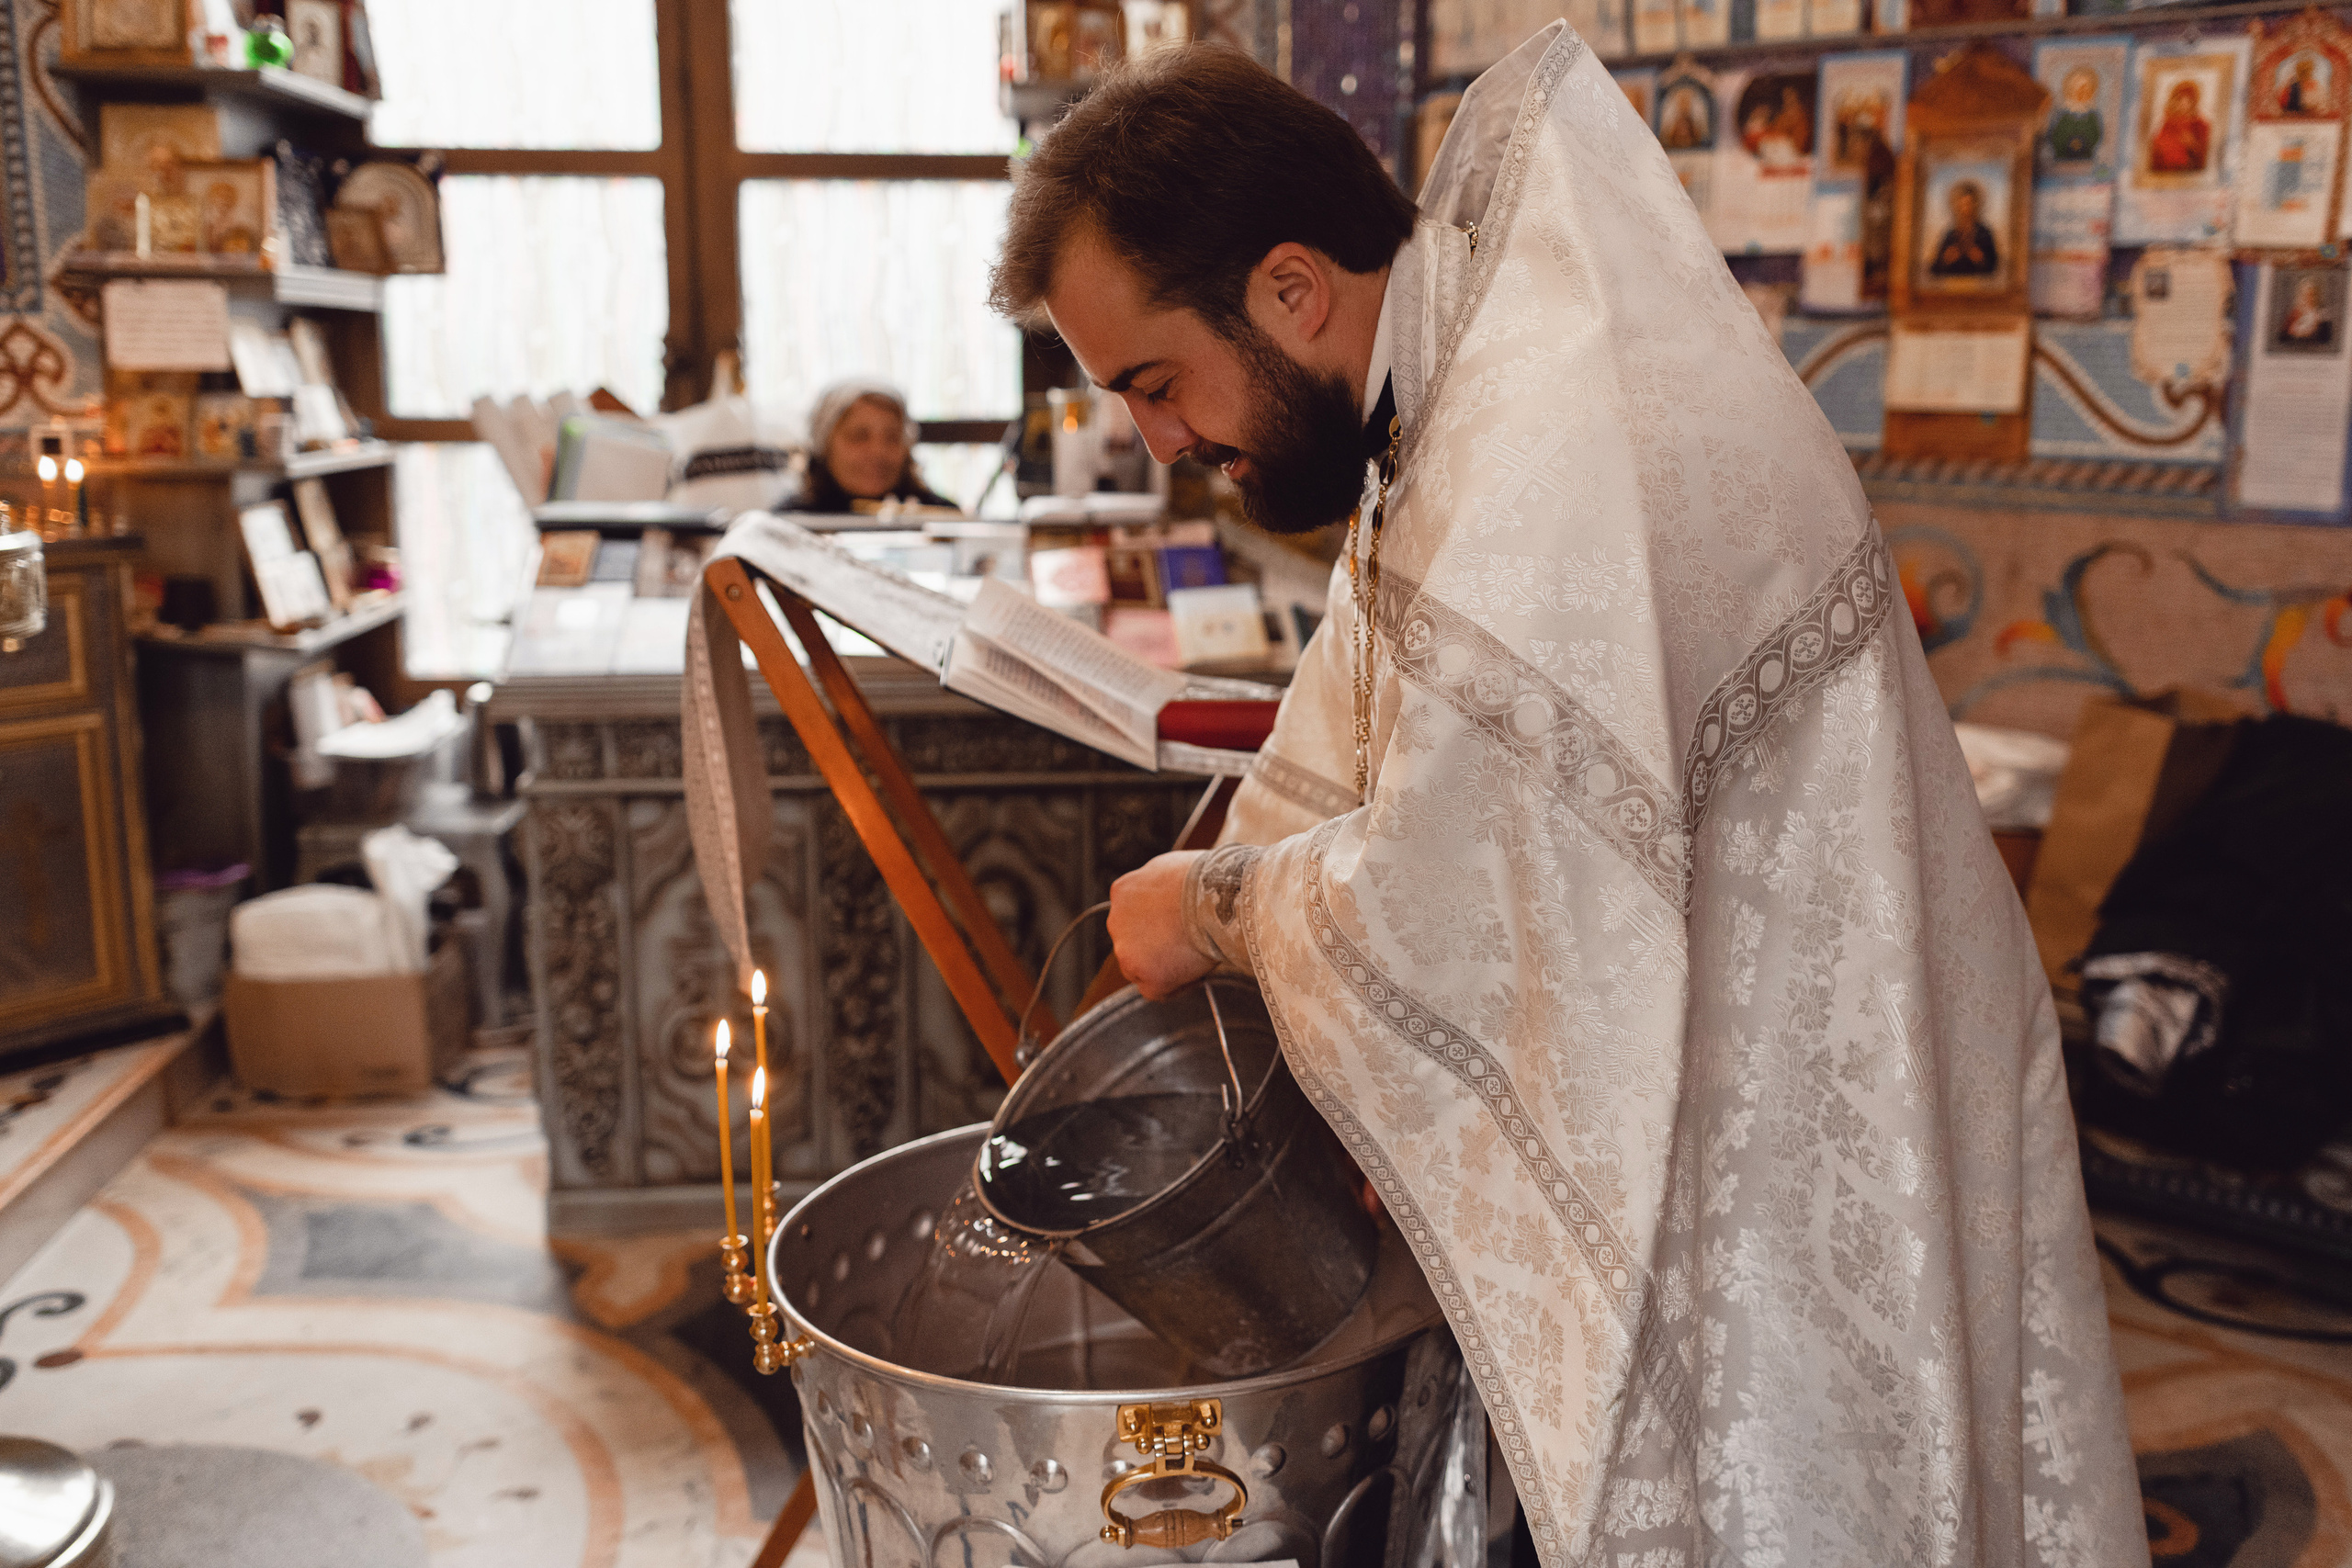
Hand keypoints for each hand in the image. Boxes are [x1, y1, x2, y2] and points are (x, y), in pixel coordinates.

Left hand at [1108, 851, 1214, 1000]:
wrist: (1213, 898)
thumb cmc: (1201, 878)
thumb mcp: (1167, 868)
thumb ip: (1156, 886)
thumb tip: (1166, 894)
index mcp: (1122, 892)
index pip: (1133, 915)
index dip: (1157, 922)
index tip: (1177, 924)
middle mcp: (1116, 922)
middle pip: (1133, 943)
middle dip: (1155, 944)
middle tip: (1186, 942)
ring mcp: (1128, 954)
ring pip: (1141, 968)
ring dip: (1163, 966)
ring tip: (1194, 956)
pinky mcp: (1147, 979)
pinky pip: (1159, 990)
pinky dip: (1175, 985)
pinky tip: (1195, 973)